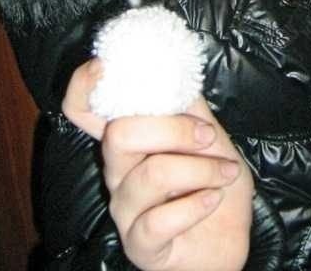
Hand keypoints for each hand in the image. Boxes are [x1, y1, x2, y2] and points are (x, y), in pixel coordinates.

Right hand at [63, 61, 253, 270]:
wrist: (229, 236)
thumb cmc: (213, 180)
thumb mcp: (208, 133)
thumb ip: (187, 102)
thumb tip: (173, 65)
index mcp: (128, 140)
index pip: (81, 110)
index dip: (83, 86)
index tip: (105, 66)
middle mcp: (117, 172)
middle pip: (118, 135)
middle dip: (173, 129)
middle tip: (207, 136)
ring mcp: (125, 211)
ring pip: (151, 174)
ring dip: (201, 169)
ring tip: (225, 173)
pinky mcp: (140, 246)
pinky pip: (159, 222)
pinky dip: (196, 205)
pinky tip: (214, 199)